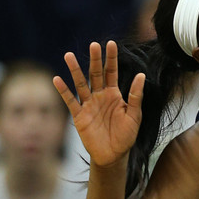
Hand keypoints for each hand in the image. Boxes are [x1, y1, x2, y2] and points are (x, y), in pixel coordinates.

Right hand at [53, 40, 143, 166]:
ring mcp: (89, 105)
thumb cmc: (126, 135)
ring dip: (75, 70)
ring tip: (68, 55)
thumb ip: (136, 95)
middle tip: (93, 44)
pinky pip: (70, 101)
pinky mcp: (79, 116)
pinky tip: (57, 79)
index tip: (110, 43)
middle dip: (95, 59)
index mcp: (115, 94)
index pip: (112, 71)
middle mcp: (100, 96)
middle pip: (96, 74)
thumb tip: (141, 74)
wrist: (114, 155)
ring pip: (81, 84)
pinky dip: (64, 91)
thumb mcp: (135, 115)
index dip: (111, 58)